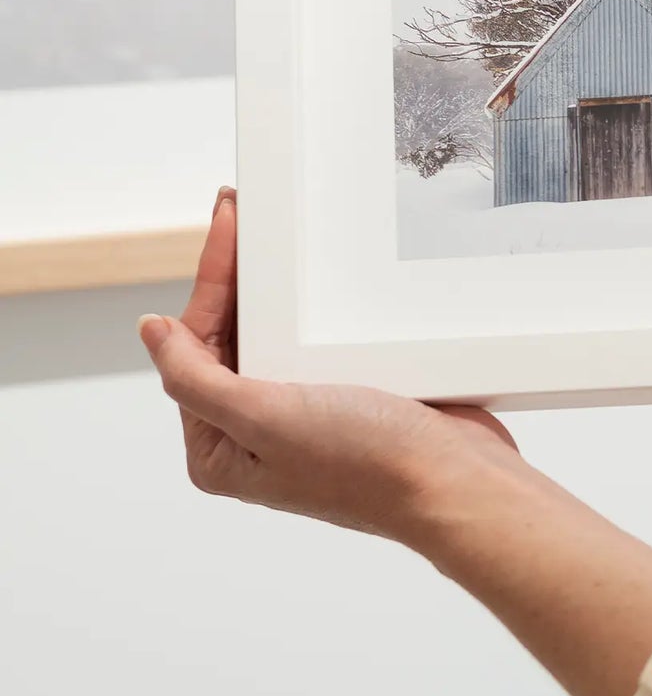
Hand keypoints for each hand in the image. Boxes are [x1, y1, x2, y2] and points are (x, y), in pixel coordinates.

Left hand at [144, 189, 651, 695]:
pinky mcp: (356, 398)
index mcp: (221, 447)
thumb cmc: (365, 464)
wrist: (458, 483)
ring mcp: (308, 414)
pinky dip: (323, 306)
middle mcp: (257, 432)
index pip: (197, 343)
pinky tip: (329, 276)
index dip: (210, 279)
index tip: (227, 220)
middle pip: (233, 333)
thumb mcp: (264, 419)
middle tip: (246, 212)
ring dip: (280, 287)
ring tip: (278, 232)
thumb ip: (195, 379)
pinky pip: (324, 340)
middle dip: (238, 275)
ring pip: (280, 333)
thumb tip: (150, 333)